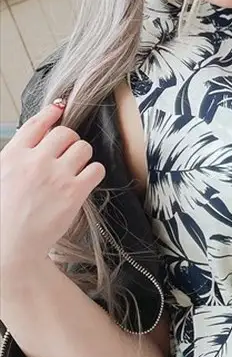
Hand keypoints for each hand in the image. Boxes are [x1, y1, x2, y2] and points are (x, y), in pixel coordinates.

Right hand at [0, 102, 104, 271]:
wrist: (8, 246)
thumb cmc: (3, 215)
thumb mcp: (0, 176)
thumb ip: (16, 156)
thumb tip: (33, 138)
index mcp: (12, 156)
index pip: (37, 123)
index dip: (51, 113)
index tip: (59, 109)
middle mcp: (35, 161)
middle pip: (66, 133)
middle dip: (69, 141)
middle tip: (66, 154)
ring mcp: (56, 176)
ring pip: (84, 147)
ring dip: (82, 157)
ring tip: (74, 170)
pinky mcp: (74, 192)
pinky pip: (96, 169)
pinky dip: (93, 173)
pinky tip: (84, 182)